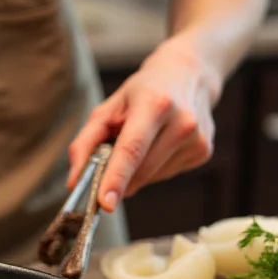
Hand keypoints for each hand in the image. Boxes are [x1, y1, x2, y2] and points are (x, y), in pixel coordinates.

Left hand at [67, 37, 217, 209]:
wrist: (187, 75)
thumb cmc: (140, 93)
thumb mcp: (107, 109)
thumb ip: (84, 144)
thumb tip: (74, 181)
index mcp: (154, 104)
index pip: (132, 149)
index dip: (116, 178)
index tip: (105, 203)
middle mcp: (182, 121)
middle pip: (140, 170)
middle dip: (118, 179)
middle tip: (106, 169)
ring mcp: (197, 138)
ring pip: (151, 177)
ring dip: (136, 172)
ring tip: (140, 143)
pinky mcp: (203, 152)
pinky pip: (165, 175)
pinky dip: (152, 169)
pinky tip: (157, 146)